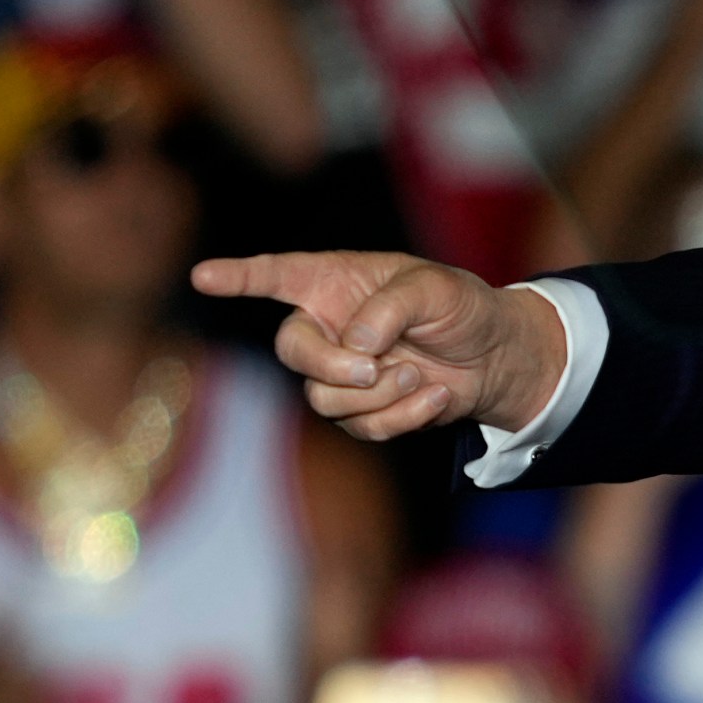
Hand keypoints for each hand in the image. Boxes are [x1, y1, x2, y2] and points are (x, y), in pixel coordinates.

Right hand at [189, 251, 566, 438]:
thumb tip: (354, 341)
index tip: (203, 276)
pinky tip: (436, 396)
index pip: (278, 276)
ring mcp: (343, 372)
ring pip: (324, 398)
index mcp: (337, 282)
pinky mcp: (365, 411)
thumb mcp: (437, 289)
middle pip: (293, 351)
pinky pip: (362, 426)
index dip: (239, 277)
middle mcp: (330, 326)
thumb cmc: (464, 308)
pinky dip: (403, 415)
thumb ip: (391, 306)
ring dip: (377, 392)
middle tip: (372, 367)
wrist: (498, 359)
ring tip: (418, 374)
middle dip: (330, 365)